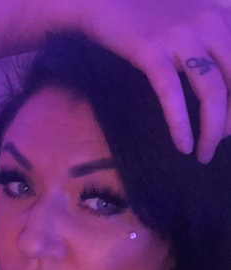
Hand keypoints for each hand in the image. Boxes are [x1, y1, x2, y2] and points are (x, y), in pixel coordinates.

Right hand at [79, 0, 230, 161]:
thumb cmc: (148, 12)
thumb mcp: (194, 17)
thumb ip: (216, 39)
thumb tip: (222, 86)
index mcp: (223, 13)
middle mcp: (210, 20)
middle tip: (221, 142)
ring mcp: (180, 35)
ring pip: (212, 91)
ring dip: (213, 131)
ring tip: (205, 154)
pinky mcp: (151, 49)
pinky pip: (172, 94)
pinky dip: (180, 125)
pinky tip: (183, 145)